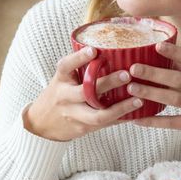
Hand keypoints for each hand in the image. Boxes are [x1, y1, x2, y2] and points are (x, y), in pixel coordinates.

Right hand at [23, 46, 142, 140]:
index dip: (79, 58)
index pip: (66, 66)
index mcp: (60, 80)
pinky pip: (105, 124)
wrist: (42, 125)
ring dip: (120, 108)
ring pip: (98, 115)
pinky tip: (137, 114)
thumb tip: (108, 51)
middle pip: (86, 92)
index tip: (93, 50)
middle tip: (127, 74)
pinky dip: (121, 119)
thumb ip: (79, 69)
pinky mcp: (83, 128)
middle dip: (108, 83)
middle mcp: (65, 97)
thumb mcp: (62, 80)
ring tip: (138, 100)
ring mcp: (74, 115)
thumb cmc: (58, 96)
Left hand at [126, 44, 180, 153]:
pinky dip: (153, 121)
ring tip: (132, 89)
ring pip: (174, 98)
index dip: (176, 51)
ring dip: (151, 92)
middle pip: (179, 78)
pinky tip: (138, 119)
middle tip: (134, 68)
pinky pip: (172, 123)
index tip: (157, 45)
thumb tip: (168, 56)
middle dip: (155, 73)